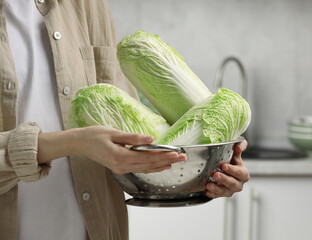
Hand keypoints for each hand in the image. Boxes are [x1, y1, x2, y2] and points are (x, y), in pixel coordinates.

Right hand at [38, 126, 185, 173]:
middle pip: (149, 165)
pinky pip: (139, 169)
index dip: (164, 155)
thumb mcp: (113, 133)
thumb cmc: (94, 135)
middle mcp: (122, 166)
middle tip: (182, 158)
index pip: (148, 157)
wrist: (79, 144)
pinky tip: (160, 166)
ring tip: (175, 162)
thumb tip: (151, 139)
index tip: (176, 153)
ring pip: (145, 169)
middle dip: (167, 161)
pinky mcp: (120, 168)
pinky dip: (151, 168)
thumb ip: (133, 138)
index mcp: (120, 156)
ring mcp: (121, 169)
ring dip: (161, 165)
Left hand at [205, 140, 249, 197]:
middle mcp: (238, 184)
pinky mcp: (222, 194)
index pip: (240, 173)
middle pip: (233, 184)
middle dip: (223, 179)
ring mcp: (230, 190)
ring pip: (225, 191)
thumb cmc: (232, 163)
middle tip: (215, 174)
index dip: (232, 170)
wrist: (226, 171)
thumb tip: (239, 145)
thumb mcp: (236, 154)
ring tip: (209, 184)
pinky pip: (217, 196)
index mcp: (243, 174)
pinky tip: (207, 191)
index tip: (224, 166)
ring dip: (216, 188)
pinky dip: (212, 194)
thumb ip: (239, 147)